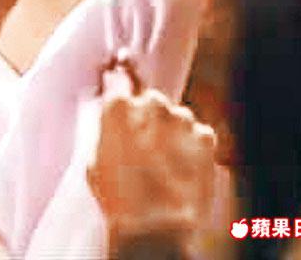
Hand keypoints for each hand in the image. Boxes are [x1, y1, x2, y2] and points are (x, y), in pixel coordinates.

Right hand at [87, 68, 215, 254]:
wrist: (155, 229)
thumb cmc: (117, 199)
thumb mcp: (95, 160)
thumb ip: (106, 130)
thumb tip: (112, 121)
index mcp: (118, 107)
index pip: (118, 78)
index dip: (120, 78)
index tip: (121, 71)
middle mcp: (151, 104)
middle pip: (150, 100)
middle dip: (148, 117)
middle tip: (144, 146)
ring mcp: (181, 118)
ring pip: (176, 117)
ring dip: (172, 132)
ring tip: (165, 164)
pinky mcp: (205, 135)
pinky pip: (197, 133)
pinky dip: (192, 147)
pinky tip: (182, 169)